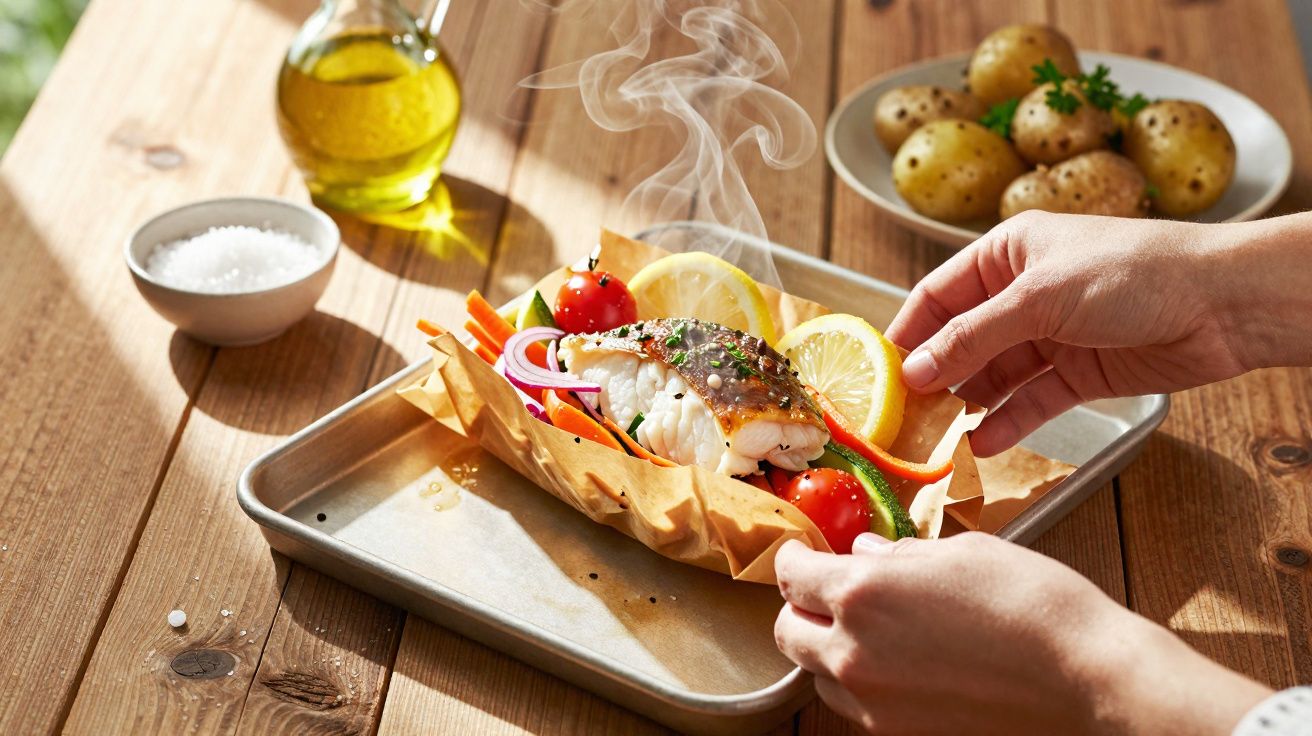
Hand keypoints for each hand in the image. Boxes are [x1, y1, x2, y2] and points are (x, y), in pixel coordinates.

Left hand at [774, 533, 1270, 734]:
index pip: (791, 574)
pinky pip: (852, 704)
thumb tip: (865, 552)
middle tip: (831, 587)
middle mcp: (852, 651)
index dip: (796, 557)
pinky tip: (896, 661)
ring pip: (816, 671)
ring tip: (870, 627)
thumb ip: (898, 555)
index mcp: (861, 593)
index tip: (806, 553)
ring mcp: (872, 701)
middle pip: (789, 629)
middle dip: (802, 604)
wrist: (1085, 678)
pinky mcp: (897, 732)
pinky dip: (857, 681)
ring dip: (827, 646)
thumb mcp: (960, 553)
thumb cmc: (1032, 605)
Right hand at [886, 210, 1311, 456]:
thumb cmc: (1134, 273)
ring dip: (969, 405)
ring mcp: (1052, 334)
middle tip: (903, 415)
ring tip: (938, 438)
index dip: (908, 332)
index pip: (938, 294)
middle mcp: (1024, 293)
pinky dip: (1009, 422)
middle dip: (935, 376)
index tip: (878, 371)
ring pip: (994, 375)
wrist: (1224, 303)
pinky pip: (1032, 401)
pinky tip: (984, 444)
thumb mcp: (1040, 298)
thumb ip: (974, 337)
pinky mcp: (1080, 372)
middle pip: (962, 340)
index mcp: (1008, 253)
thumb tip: (917, 370)